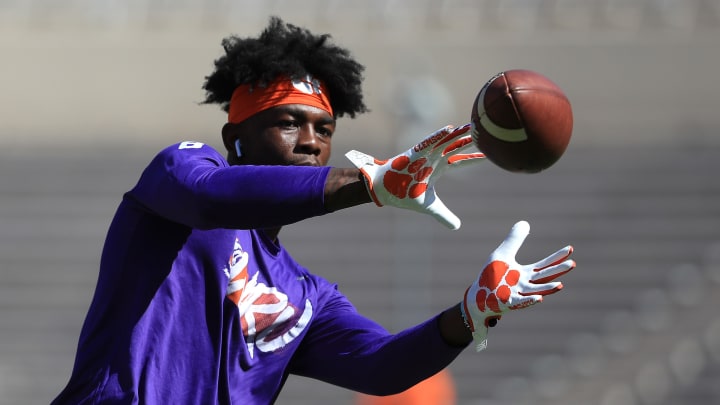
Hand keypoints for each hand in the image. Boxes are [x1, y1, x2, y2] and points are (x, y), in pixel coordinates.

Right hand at [345, 124, 484, 229]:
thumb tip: (457, 227)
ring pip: (444, 142)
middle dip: (469, 141)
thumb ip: (444, 216)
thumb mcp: (429, 207)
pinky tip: (450, 128)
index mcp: (437, 169)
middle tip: (484, 133)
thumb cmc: (404, 194)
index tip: (489, 155)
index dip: (473, 159)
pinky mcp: (414, 153)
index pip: (460, 162)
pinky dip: (438, 136)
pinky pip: (428, 142)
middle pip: (455, 148)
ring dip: (457, 134)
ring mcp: (424, 155)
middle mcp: (433, 159)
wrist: (384, 190)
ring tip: (471, 126)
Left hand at [462, 221, 575, 350]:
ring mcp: (518, 295)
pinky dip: (529, 300)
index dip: (557, 257)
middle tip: (572, 264)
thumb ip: (514, 240)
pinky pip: (520, 302)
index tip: (570, 249)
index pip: (544, 265)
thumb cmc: (492, 276)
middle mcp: (525, 285)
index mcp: (526, 274)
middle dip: (557, 271)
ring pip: (535, 291)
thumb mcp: (503, 254)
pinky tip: (539, 298)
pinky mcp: (508, 303)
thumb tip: (525, 223)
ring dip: (548, 288)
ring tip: (560, 285)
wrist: (479, 297)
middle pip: (544, 277)